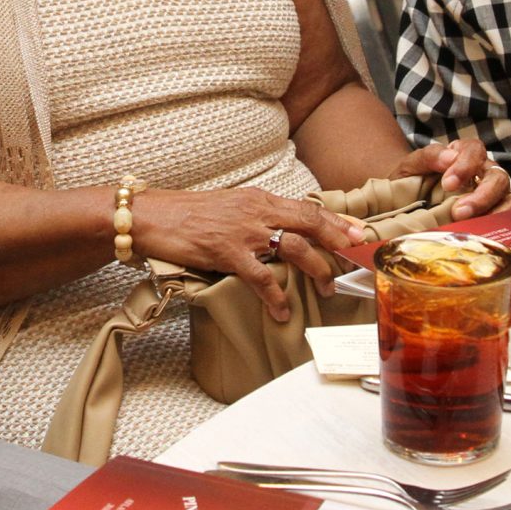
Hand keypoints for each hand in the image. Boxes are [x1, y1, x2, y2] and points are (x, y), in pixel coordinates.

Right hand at [127, 188, 354, 319]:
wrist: (151, 216)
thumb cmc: (186, 214)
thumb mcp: (228, 207)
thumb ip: (254, 217)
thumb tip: (279, 234)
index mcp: (258, 198)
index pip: (306, 207)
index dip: (336, 220)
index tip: (359, 232)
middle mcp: (256, 211)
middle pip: (310, 222)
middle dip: (339, 240)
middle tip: (358, 257)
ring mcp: (244, 232)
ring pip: (296, 248)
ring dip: (317, 270)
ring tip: (327, 290)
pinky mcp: (227, 253)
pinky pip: (262, 278)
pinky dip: (277, 296)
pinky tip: (283, 311)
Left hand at [392, 138, 510, 220]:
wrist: (406, 203)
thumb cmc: (411, 180)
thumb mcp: (412, 165)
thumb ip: (429, 157)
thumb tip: (449, 158)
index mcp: (464, 154)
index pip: (475, 151)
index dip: (465, 166)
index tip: (448, 184)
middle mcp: (484, 171)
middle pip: (498, 177)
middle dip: (482, 196)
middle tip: (459, 211)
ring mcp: (494, 194)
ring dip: (495, 213)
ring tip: (474, 226)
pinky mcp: (496, 214)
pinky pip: (509, 219)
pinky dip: (500, 227)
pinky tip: (482, 235)